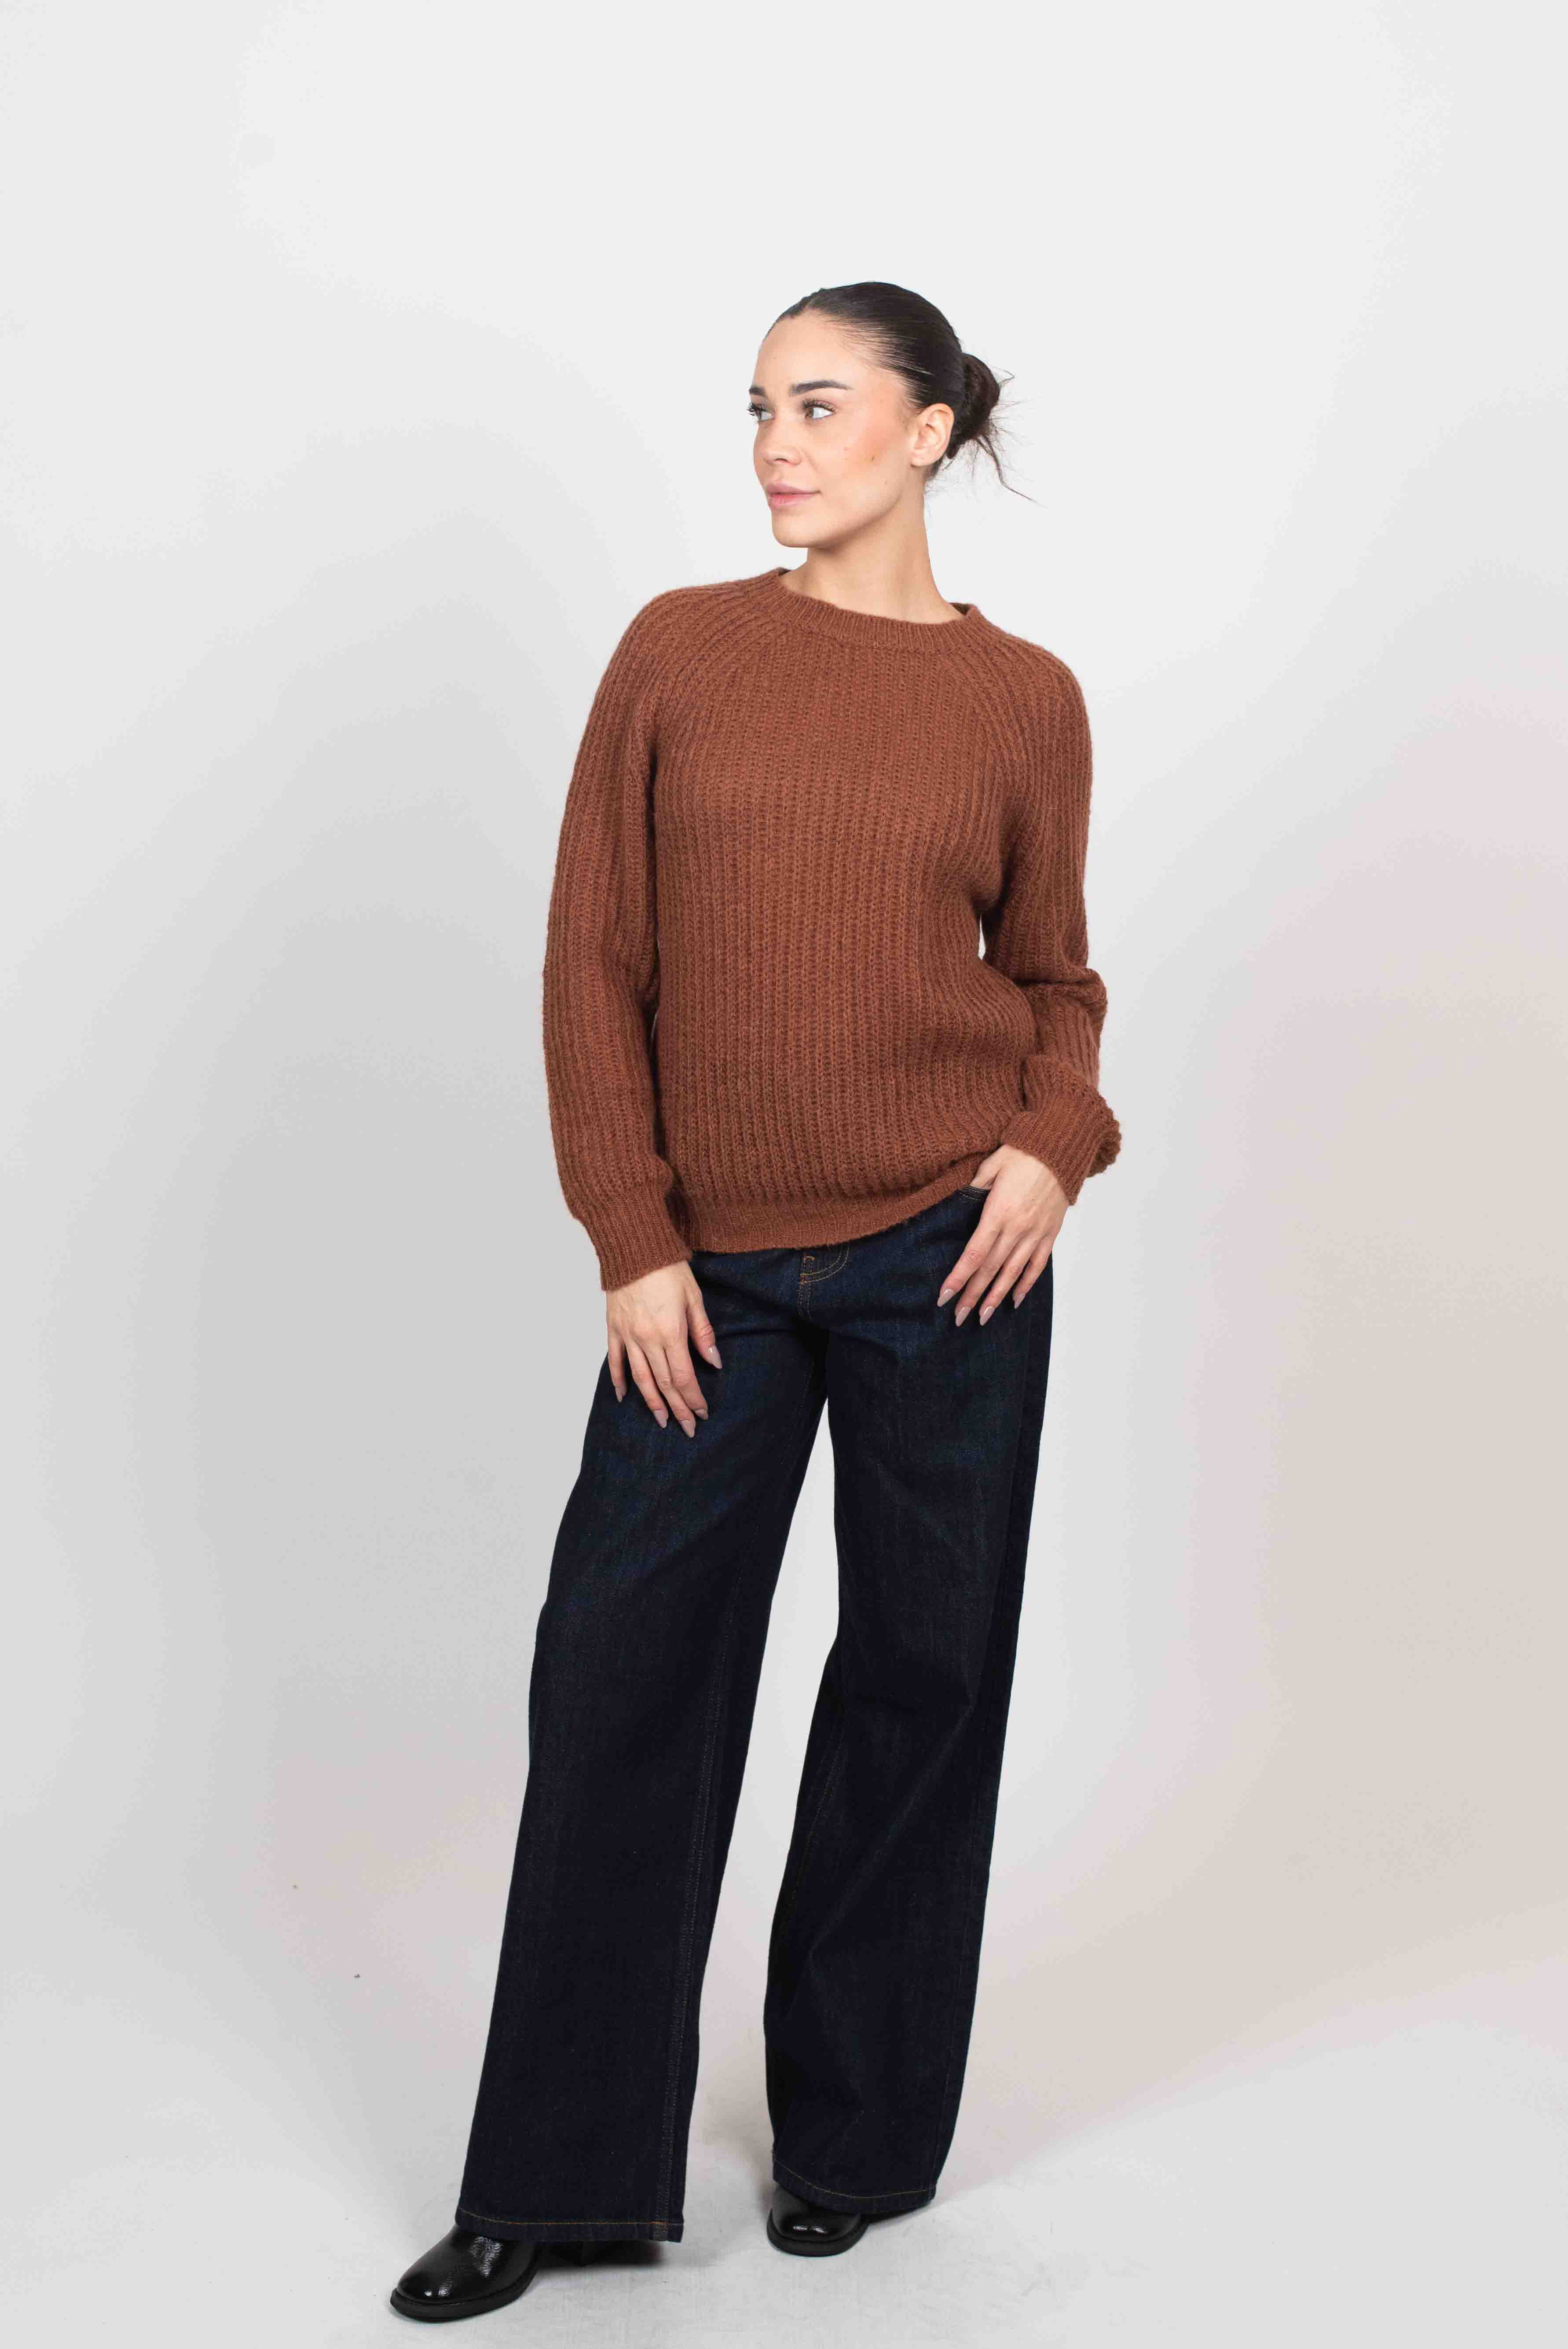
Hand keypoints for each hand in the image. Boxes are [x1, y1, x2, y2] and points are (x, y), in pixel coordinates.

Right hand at [606, 1260, 722, 1433]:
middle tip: (686, 1428)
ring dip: (651, 1402)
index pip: (683, 1376)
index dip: (693, 1398)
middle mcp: (647, 1339)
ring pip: (640, 1378)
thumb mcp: (694, 1298)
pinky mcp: (613, 1329)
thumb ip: (703, 1332)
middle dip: (677, 1408)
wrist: (633, 1247)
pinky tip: (624, 1396)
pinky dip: (619, 1380)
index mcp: (670, 1332)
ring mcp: (628, 1336)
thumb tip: (714, 1361)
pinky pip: (616, 1360)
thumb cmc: (667, 1269)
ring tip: (661, 1420)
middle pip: (663, 1383)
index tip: (702, 1413)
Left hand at [937, 1147, 1064, 1323]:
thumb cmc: (1023, 1152)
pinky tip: (1015, 1299)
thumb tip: (957, 1201)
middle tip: (958, 1317)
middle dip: (972, 1296)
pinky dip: (1026, 1284)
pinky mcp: (1050, 1233)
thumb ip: (973, 1187)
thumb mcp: (991, 1165)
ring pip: (1013, 1273)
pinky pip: (1037, 1265)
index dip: (959, 1278)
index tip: (945, 1297)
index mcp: (997, 1213)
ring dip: (996, 1297)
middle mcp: (1017, 1229)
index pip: (974, 1255)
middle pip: (990, 1270)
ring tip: (983, 1317)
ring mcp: (1035, 1234)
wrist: (1061, 1147)